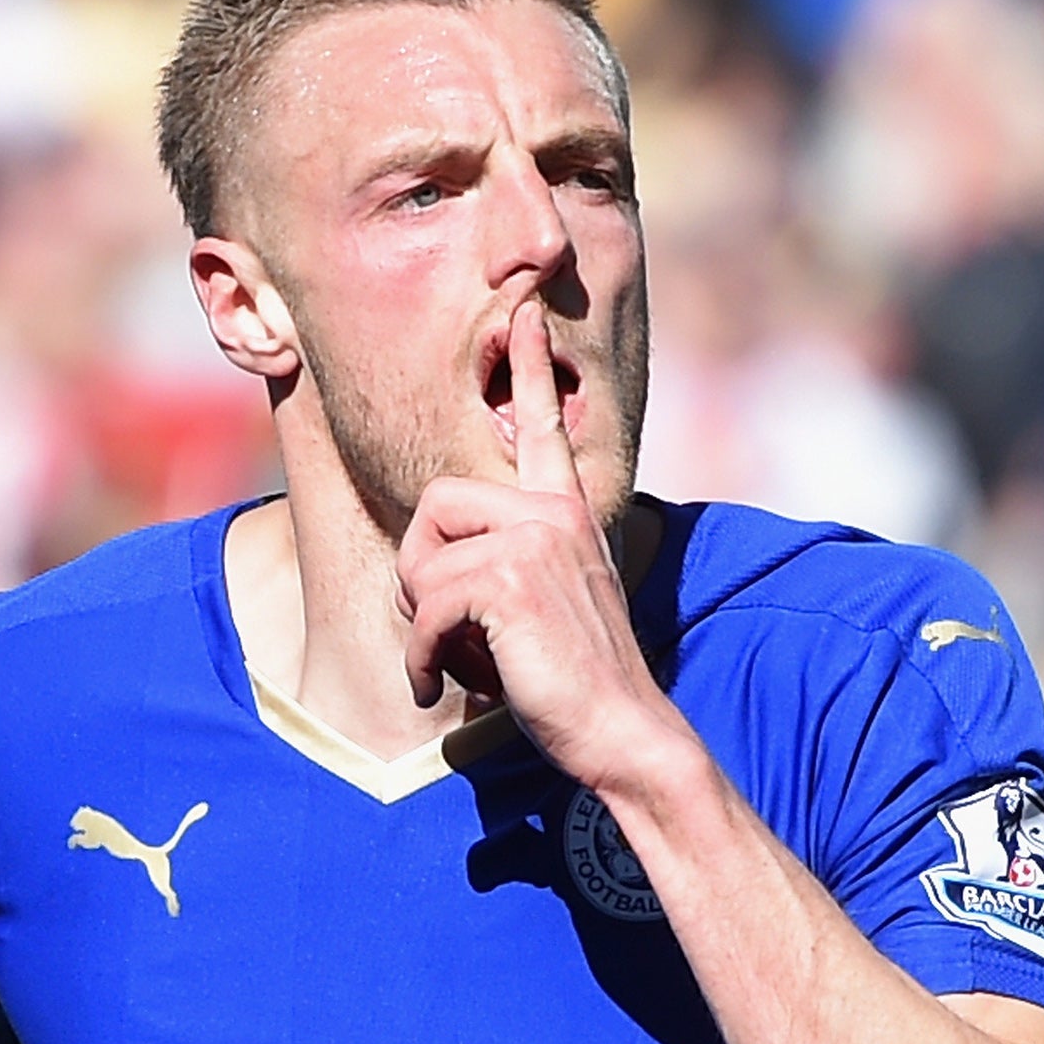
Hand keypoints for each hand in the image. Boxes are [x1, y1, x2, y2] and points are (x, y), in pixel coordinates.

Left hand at [396, 299, 682, 791]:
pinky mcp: (509, 580)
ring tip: (459, 662)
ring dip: (423, 628)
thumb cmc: (577, 683)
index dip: (530, 367)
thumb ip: (508, 566)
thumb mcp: (546, 605)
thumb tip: (434, 566)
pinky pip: (423, 607)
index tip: (523, 311)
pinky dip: (422, 659)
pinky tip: (444, 687)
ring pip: (422, 563)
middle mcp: (554, 512)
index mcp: (566, 512)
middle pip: (434, 506)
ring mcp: (534, 541)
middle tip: (445, 629)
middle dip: (420, 574)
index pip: (544, 425)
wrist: (623, 731)